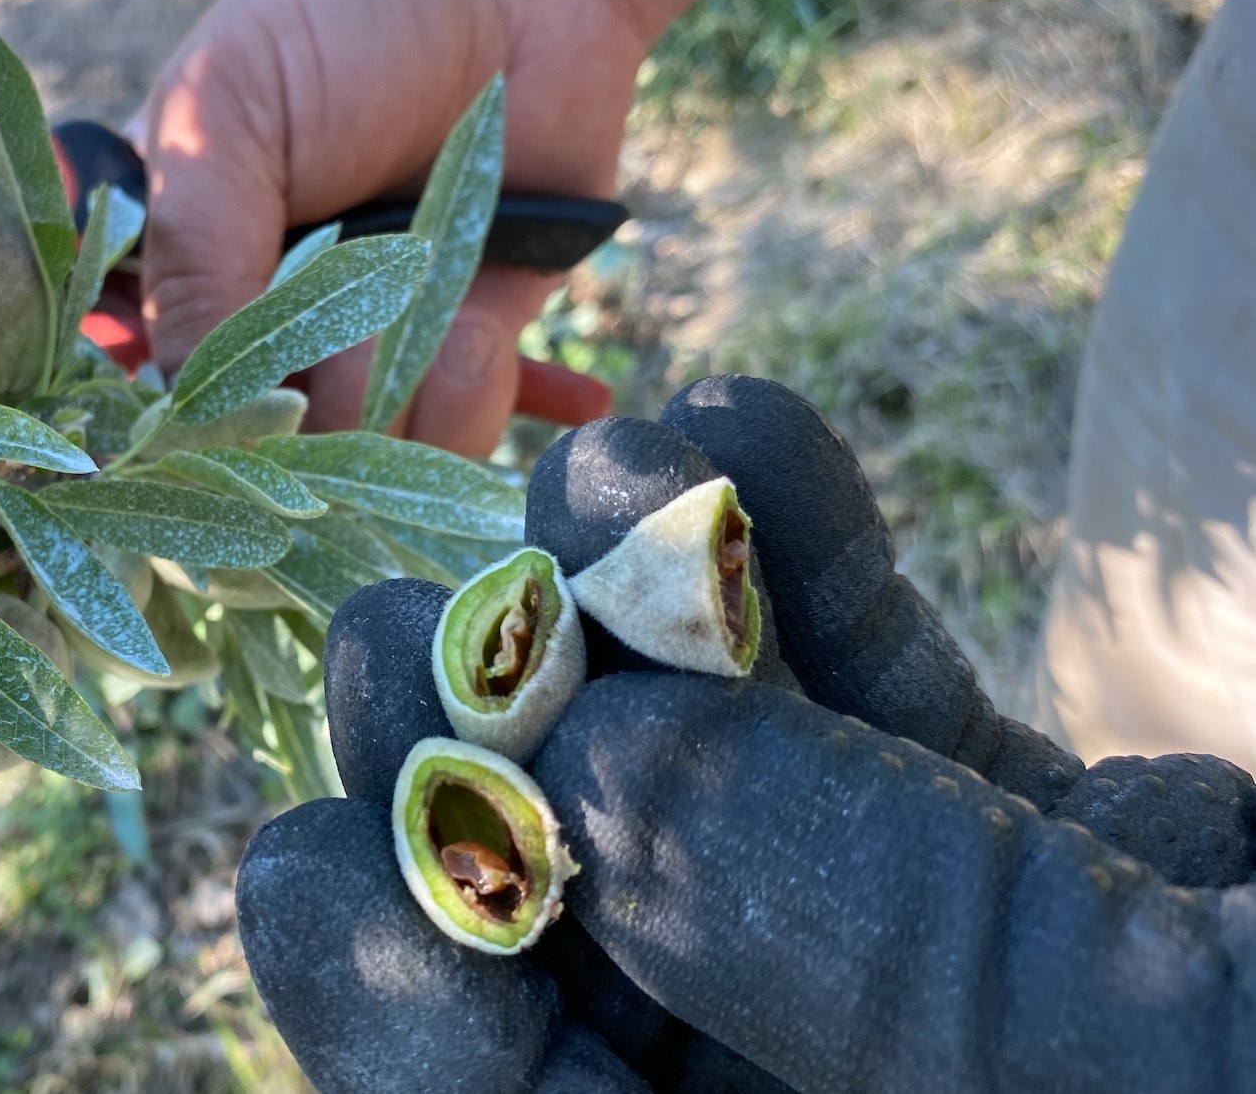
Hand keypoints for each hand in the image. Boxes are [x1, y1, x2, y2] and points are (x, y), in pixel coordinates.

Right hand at [129, 0, 716, 457]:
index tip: (201, 420)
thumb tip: (189, 413)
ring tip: (428, 277)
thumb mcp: (223, 115)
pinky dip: (477, 390)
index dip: (171, 424)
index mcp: (184, 266)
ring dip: (392, 391)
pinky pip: (456, 428)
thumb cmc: (340, 20)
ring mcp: (368, 344)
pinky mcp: (468, 348)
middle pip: (256, 449)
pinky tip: (493, 326)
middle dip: (293, 418)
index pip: (147, 390)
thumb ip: (192, 262)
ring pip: (358, 452)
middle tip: (328, 348)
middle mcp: (271, 324)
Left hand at [238, 376, 1255, 1092]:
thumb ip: (905, 985)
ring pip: (745, 834)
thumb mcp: (1196, 1071)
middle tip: (385, 624)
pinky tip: (725, 438)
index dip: (419, 1048)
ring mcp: (1012, 1002)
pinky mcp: (1098, 861)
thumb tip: (605, 804)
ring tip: (540, 481)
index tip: (301, 863)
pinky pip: (908, 724)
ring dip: (631, 644)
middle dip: (495, 800)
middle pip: (626, 998)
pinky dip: (810, 580)